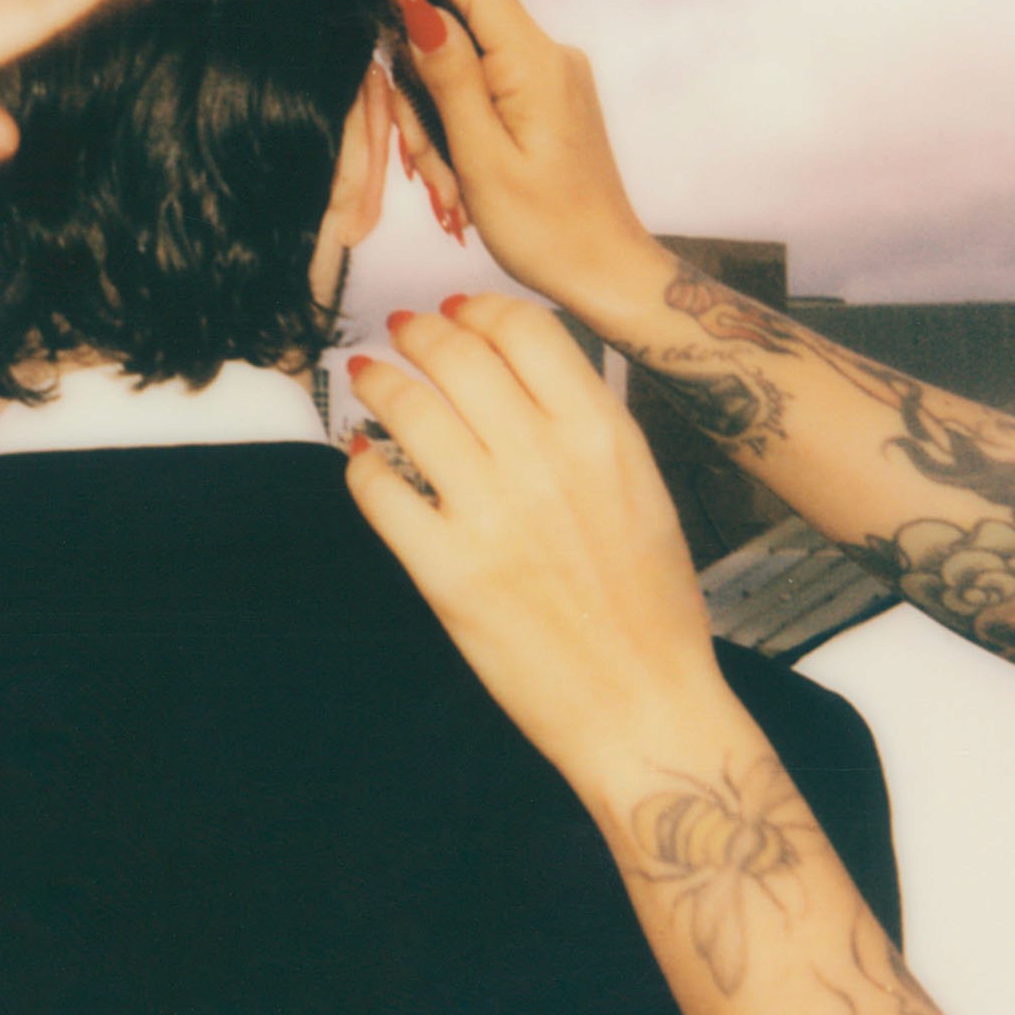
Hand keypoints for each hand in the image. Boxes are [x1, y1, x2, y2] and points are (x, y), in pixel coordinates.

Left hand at [345, 294, 727, 776]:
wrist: (644, 706)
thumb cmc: (652, 611)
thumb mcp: (642, 490)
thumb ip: (585, 427)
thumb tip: (523, 377)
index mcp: (602, 434)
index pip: (524, 328)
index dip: (479, 309)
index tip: (458, 311)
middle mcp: (544, 460)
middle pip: (457, 353)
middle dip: (419, 332)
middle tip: (402, 332)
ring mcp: (490, 514)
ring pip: (408, 408)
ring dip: (380, 381)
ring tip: (369, 375)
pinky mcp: (445, 570)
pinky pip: (379, 490)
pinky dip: (362, 464)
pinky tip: (365, 459)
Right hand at [395, 0, 663, 307]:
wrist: (604, 272)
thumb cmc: (548, 232)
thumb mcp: (482, 158)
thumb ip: (450, 79)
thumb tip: (419, 9)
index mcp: (537, 64)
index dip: (426, 13)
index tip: (406, 74)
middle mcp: (552, 59)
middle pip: (464, 33)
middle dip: (428, 93)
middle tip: (426, 161)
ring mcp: (554, 80)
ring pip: (471, 70)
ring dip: (443, 125)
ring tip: (451, 187)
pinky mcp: (550, 103)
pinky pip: (491, 96)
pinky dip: (466, 133)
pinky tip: (465, 179)